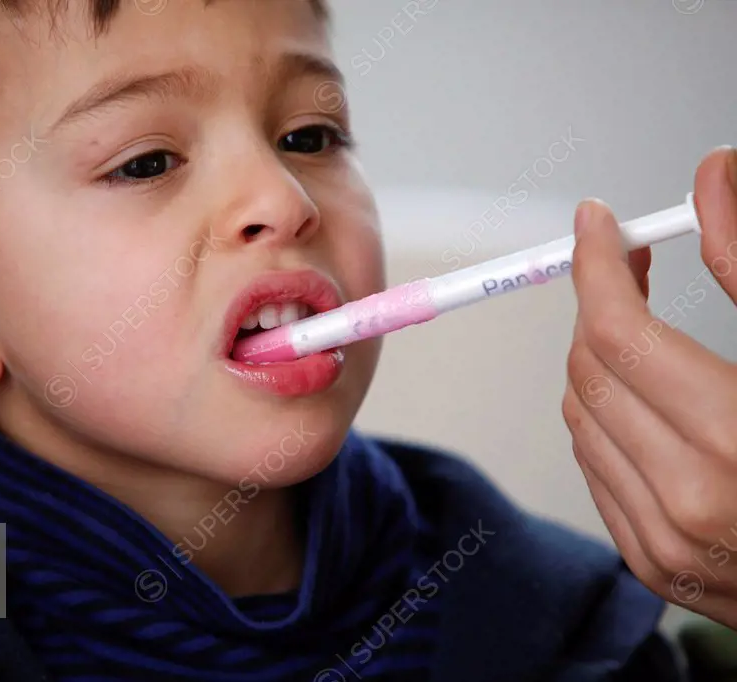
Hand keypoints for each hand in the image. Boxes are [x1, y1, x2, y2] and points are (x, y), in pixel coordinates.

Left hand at [563, 146, 736, 629]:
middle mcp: (689, 504)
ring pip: (581, 417)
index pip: (619, 334)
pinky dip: (608, 416)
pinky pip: (595, 466)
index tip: (597, 222)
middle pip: (590, 370)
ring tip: (642, 327)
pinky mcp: (653, 563)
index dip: (597, 264)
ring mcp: (664, 544)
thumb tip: (712, 180)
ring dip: (600, 359)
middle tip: (626, 265)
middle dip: (598, 303)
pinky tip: (649, 396)